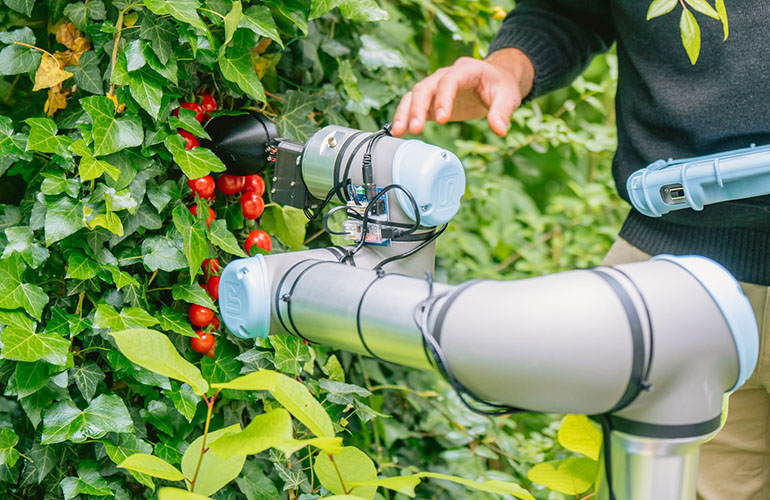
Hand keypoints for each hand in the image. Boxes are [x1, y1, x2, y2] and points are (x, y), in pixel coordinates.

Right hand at [391, 48, 534, 137]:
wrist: (494, 80)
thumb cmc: (501, 86)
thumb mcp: (508, 97)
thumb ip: (502, 112)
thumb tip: (499, 130)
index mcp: (466, 70)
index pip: (450, 80)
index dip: (443, 98)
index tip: (442, 119)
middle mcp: (446, 75)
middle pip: (425, 87)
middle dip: (417, 107)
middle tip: (414, 128)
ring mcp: (436, 87)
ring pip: (414, 95)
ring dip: (405, 113)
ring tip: (399, 132)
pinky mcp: (431, 100)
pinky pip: (413, 106)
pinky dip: (405, 117)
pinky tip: (398, 132)